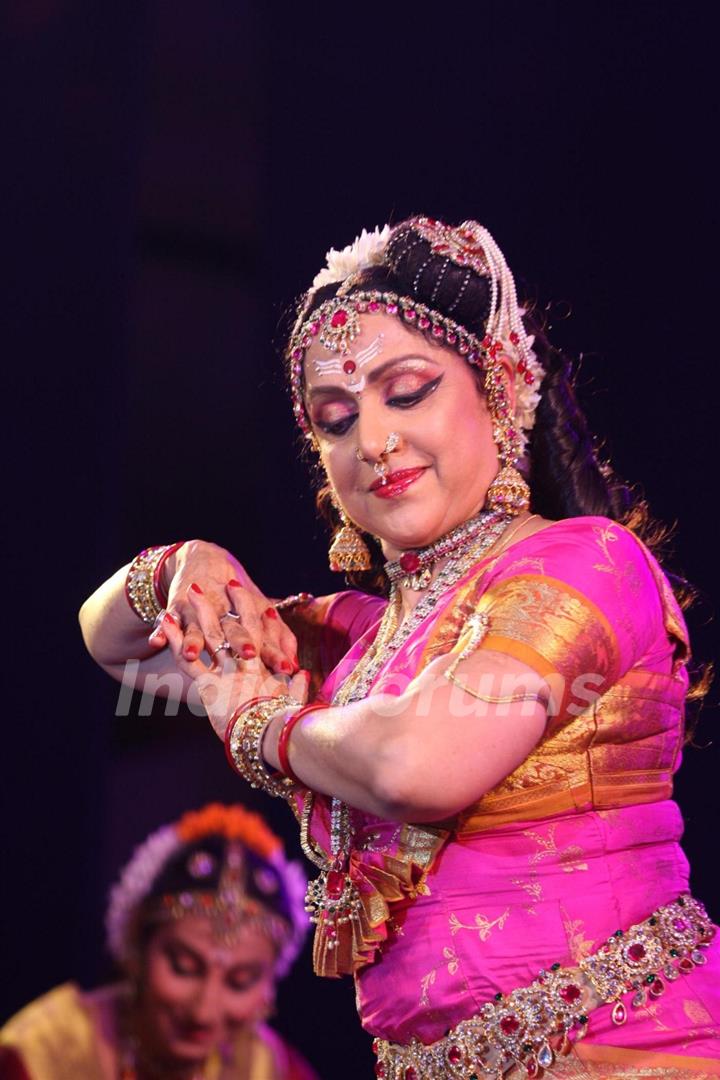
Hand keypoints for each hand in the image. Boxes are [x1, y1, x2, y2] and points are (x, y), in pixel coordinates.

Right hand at [146, 540, 297, 673]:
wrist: (204, 561)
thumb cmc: (238, 598)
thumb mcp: (260, 614)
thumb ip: (279, 639)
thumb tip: (298, 666)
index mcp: (248, 616)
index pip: (265, 636)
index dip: (275, 651)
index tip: (289, 668)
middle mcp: (225, 613)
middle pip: (233, 629)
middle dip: (240, 642)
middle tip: (249, 656)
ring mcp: (199, 612)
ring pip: (198, 627)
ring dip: (195, 640)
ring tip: (193, 654)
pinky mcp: (177, 610)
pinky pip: (168, 623)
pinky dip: (161, 630)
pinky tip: (156, 641)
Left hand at [161, 602, 309, 738]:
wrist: (270, 738)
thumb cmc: (284, 724)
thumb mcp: (291, 704)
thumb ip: (297, 687)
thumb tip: (302, 674)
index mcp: (266, 670)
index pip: (265, 636)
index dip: (262, 617)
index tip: (262, 603)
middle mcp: (246, 666)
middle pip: (239, 626)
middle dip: (236, 602)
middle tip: (232, 581)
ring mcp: (227, 674)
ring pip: (212, 635)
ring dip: (203, 611)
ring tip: (194, 590)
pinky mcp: (207, 687)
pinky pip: (187, 660)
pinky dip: (176, 640)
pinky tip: (167, 622)